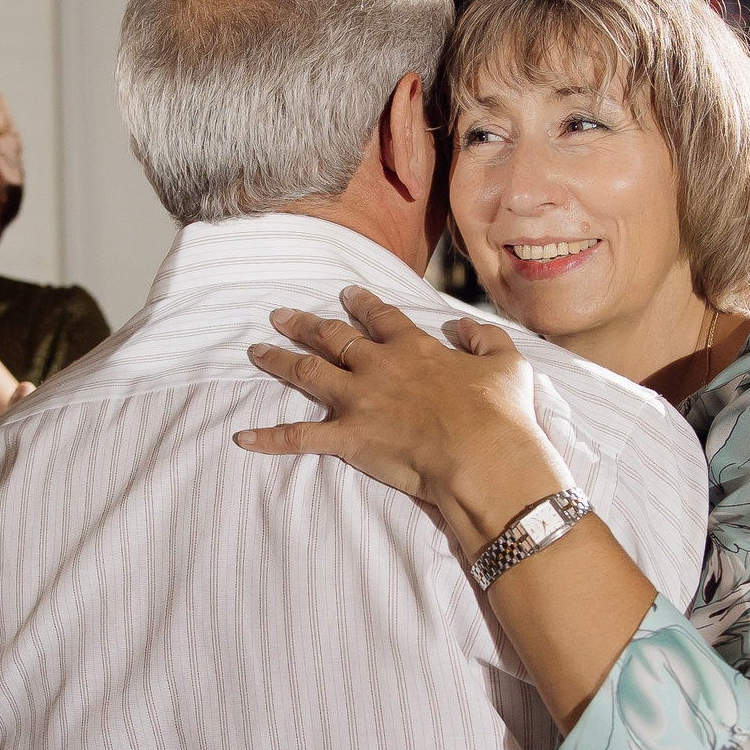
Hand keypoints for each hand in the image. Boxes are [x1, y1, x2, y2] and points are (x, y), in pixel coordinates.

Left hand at [233, 285, 569, 559]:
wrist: (482, 455)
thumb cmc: (500, 412)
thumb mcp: (507, 361)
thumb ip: (482, 339)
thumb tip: (460, 329)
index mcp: (413, 347)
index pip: (380, 317)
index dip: (361, 303)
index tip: (345, 293)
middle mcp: (378, 366)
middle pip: (333, 337)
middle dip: (305, 323)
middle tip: (280, 315)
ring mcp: (358, 401)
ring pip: (308, 372)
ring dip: (278, 360)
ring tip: (256, 350)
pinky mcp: (347, 438)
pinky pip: (298, 437)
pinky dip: (269, 439)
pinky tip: (242, 439)